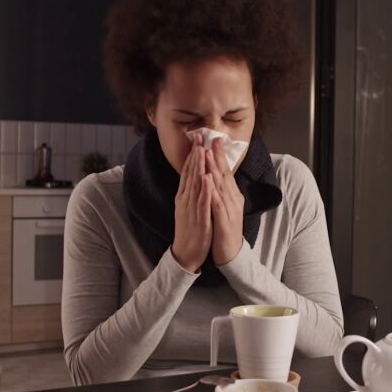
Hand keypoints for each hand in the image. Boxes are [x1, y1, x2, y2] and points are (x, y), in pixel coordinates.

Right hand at [171, 134, 213, 272]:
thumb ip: (191, 191)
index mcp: (184, 196)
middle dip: (195, 155)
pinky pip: (202, 203)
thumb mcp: (189, 207)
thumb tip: (195, 176)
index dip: (193, 155)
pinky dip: (204, 190)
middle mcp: (186, 200)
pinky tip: (207, 179)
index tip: (197, 139)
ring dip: (198, 168)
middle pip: (190, 174)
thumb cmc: (189, 229)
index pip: (188, 172)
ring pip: (195, 186)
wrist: (185, 253)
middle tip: (198, 137)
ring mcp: (191, 210)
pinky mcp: (199, 220)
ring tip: (202, 151)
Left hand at [207, 138, 244, 265]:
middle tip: (212, 139)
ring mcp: (230, 210)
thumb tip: (216, 176)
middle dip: (217, 156)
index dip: (219, 156)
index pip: (225, 172)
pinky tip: (208, 181)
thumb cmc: (224, 230)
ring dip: (214, 169)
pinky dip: (212, 192)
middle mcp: (233, 200)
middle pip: (225, 175)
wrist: (230, 253)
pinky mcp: (225, 221)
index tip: (213, 140)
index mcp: (231, 196)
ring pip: (221, 186)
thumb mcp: (224, 207)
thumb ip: (221, 192)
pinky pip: (217, 204)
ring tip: (208, 154)